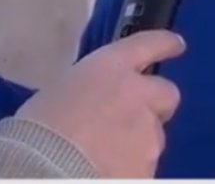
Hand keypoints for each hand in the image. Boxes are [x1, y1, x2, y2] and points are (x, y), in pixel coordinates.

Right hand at [17, 30, 186, 177]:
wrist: (45, 173)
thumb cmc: (37, 130)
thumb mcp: (57, 95)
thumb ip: (86, 92)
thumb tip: (90, 104)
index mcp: (110, 68)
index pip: (148, 45)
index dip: (164, 44)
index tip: (177, 45)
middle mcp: (138, 95)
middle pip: (167, 93)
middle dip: (156, 105)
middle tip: (136, 118)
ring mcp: (148, 135)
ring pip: (155, 135)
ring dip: (139, 142)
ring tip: (109, 156)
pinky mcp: (150, 168)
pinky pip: (145, 165)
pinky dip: (132, 168)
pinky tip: (109, 173)